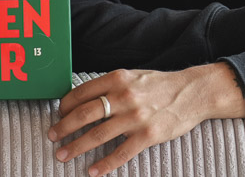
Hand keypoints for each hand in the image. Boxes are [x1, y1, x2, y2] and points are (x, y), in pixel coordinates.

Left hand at [48, 64, 244, 176]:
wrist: (193, 93)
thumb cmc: (160, 84)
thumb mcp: (132, 76)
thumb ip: (110, 86)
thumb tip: (83, 98)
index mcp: (117, 79)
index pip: (81, 92)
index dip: (65, 106)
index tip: (58, 115)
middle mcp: (123, 96)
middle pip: (84, 114)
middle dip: (63, 128)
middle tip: (52, 137)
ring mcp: (135, 117)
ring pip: (97, 134)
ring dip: (76, 146)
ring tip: (63, 155)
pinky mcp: (148, 135)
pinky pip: (120, 152)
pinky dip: (104, 164)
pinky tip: (93, 171)